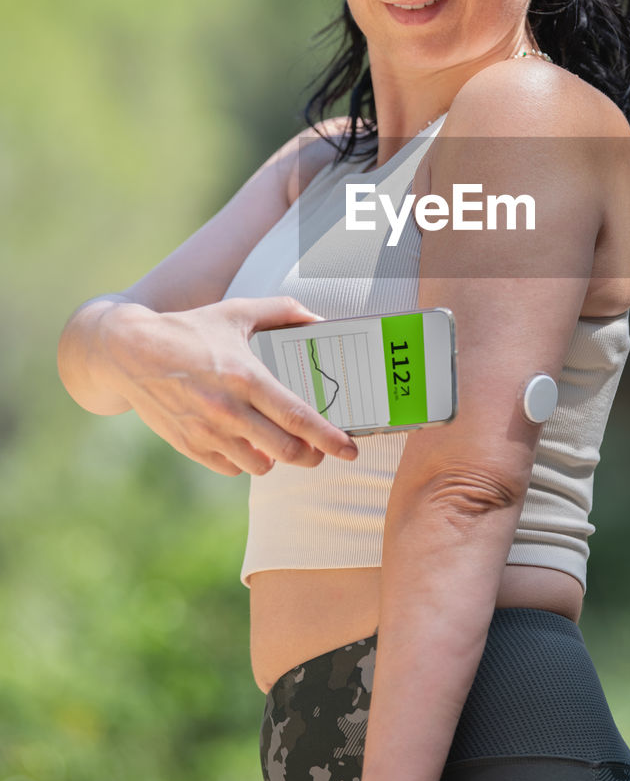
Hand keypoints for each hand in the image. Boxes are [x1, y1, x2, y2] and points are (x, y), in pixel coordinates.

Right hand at [97, 295, 358, 474]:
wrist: (128, 352)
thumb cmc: (188, 330)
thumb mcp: (236, 312)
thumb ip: (282, 311)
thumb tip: (319, 318)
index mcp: (246, 377)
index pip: (298, 417)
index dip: (329, 438)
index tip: (350, 449)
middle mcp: (228, 410)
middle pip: (286, 450)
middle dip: (312, 455)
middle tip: (322, 451)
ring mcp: (207, 432)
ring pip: (260, 466)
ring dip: (278, 459)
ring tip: (280, 444)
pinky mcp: (189, 445)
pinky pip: (231, 468)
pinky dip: (246, 461)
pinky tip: (248, 445)